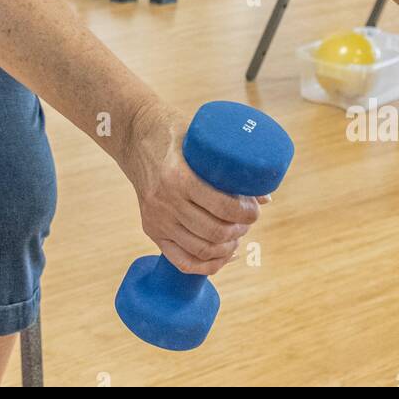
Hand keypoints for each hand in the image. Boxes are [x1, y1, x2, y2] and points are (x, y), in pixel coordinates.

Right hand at [120, 105, 262, 274]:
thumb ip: (230, 166)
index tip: (254, 208)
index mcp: (177, 176)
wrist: (134, 135)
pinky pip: (182, 261)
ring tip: (236, 234)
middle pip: (214, 232)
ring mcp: (156, 219)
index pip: (223, 207)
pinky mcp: (151, 229)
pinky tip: (222, 255)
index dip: (247, 213)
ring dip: (227, 247)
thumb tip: (264, 197)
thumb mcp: (201, 141)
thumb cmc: (174, 133)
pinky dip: (207, 265)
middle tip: (248, 220)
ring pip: (201, 250)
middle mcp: (164, 202)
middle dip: (240, 229)